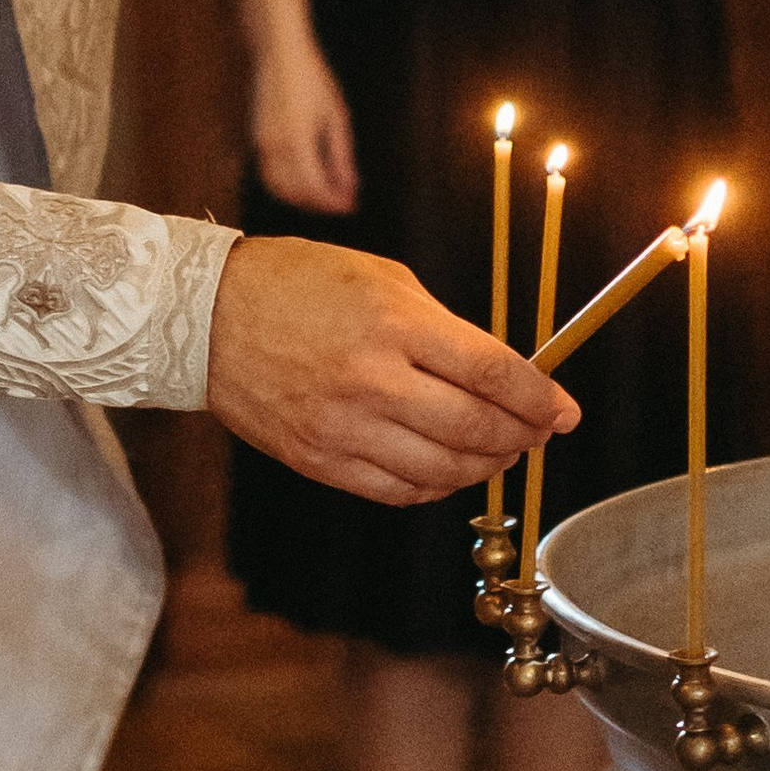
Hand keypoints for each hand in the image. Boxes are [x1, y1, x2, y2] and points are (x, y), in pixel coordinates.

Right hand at [204, 233, 576, 507]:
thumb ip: (443, 329)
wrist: (204, 317)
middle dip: (522, 436)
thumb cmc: (296, 284)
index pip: (491, 373)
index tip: (565, 411)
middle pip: (477, 429)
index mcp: (393, 323)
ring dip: (484, 466)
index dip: (540, 399)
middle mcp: (371, 380)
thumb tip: (502, 378)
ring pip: (443, 471)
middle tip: (537, 432)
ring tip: (496, 451)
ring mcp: (342, 427)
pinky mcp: (318, 460)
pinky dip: (435, 487)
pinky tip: (446, 469)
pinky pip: (397, 490)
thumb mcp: (380, 279)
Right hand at [250, 37, 357, 212]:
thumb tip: (349, 188)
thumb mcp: (336, 117)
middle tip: (343, 202)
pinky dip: (288, 187)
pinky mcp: (257, 141)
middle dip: (320, 204)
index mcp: (297, 141)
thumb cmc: (312, 80)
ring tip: (327, 195)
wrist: (279, 56)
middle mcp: (274, 147)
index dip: (333, 202)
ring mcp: (261, 145)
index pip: (314, 187)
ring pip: (279, 189)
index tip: (351, 206)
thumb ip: (341, 157)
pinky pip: (270, 176)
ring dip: (303, 199)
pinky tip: (307, 181)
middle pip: (296, 193)